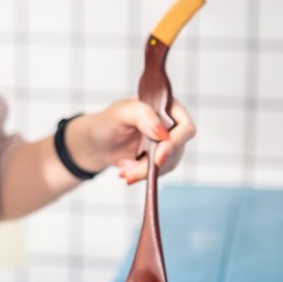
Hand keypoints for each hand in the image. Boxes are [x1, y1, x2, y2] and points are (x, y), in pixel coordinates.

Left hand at [68, 98, 196, 184]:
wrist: (97, 143)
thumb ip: (142, 115)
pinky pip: (159, 172)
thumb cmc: (107, 122)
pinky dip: (142, 175)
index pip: (185, 126)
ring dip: (144, 171)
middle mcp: (171, 124)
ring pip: (168, 164)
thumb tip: (162, 133)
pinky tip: (126, 172)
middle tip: (129, 169)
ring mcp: (167, 143)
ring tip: (124, 169)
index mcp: (166, 106)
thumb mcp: (120, 112)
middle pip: (177, 149)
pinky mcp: (160, 159)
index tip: (157, 157)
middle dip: (152, 163)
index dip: (174, 143)